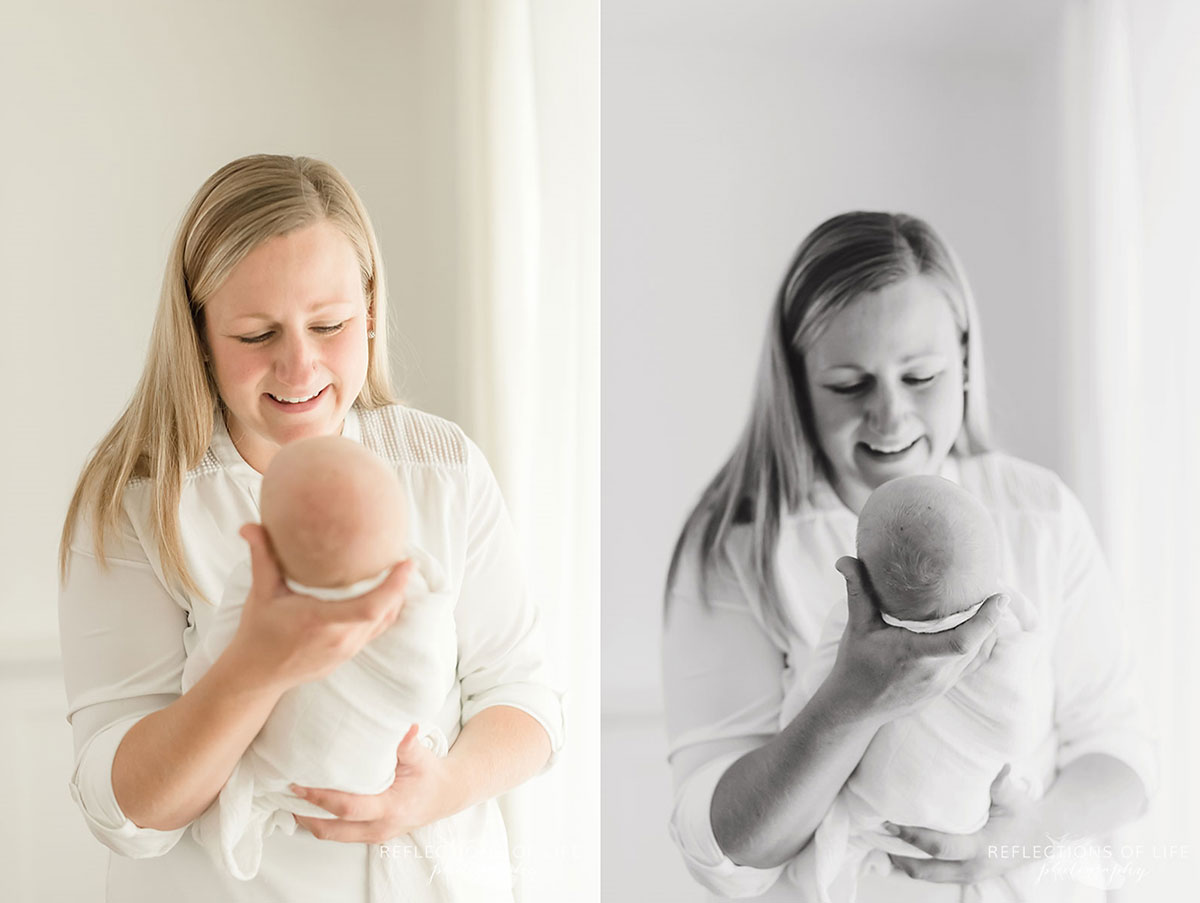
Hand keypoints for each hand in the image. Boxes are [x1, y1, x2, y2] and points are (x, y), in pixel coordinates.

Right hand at [225, 523, 412, 692]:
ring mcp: (347, 649)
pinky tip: (389, 593)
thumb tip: (249, 525)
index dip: (394, 585)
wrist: (257, 675)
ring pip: (385, 621)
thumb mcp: (260, 593)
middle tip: (405, 557)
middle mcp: (340, 638)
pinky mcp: (349, 654)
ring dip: (396, 597)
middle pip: (386, 611)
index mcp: (321, 621)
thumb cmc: (259, 632)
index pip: (370, 606)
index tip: (407, 562)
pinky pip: (377, 630)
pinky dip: (387, 611)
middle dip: (400, 585)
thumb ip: (261, 557)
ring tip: (400, 571)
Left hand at [292, 725, 458, 842]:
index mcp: (390, 808)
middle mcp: (379, 828)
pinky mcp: (370, 835)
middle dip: (304, 814)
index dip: (320, 797)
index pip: (347, 807)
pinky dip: (323, 821)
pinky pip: (340, 833)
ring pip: (332, 835)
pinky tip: (313, 805)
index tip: (299, 783)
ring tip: (292, 799)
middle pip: (331, 830)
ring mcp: (374, 836)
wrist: (445, 795)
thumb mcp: (421, 756)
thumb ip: (408, 744)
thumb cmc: (430, 774)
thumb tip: (405, 726)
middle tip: (285, 794)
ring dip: (311, 820)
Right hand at [827, 556, 1008, 720]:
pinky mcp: (943, 688)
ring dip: (988, 632)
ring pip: (978, 656)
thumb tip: (845, 558)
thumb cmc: (855, 665)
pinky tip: (981, 630)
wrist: (855, 707)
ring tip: (991, 605)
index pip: (962, 640)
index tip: (1000, 596)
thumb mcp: (856, 626)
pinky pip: (971, 666)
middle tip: (997, 589)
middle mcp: (935, 672)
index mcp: (916, 655)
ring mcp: (942, 683)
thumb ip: (857, 590)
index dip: (986, 619)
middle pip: (978, 645)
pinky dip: (981, 646)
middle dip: (992, 618)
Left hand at [886, 764, 1044, 885]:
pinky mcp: (965, 875)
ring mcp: (969, 875)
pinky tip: (900, 847)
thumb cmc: (1022, 813)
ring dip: (903, 861)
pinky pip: (934, 874)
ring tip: (881, 840)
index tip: (890, 820)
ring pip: (928, 876)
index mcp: (981, 848)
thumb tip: (998, 764)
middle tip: (875, 832)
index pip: (939, 847)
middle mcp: (972, 867)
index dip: (912, 836)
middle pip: (925, 870)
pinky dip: (915, 863)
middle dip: (898, 854)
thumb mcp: (1012, 797)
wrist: (1041, 837)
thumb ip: (1000, 783)